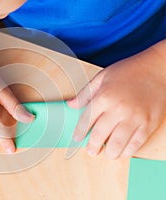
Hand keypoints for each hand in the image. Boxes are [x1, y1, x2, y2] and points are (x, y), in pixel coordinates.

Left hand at [68, 42, 165, 158]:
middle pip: (100, 135)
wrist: (157, 68)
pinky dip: (128, 150)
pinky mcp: (149, 123)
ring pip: (118, 144)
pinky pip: (136, 143)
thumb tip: (71, 105)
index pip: (87, 121)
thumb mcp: (102, 77)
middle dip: (93, 146)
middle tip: (91, 151)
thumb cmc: (129, 71)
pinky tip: (123, 151)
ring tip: (107, 153)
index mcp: (104, 97)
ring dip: (110, 153)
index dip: (80, 132)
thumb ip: (85, 93)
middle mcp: (118, 109)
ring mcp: (135, 118)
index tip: (77, 138)